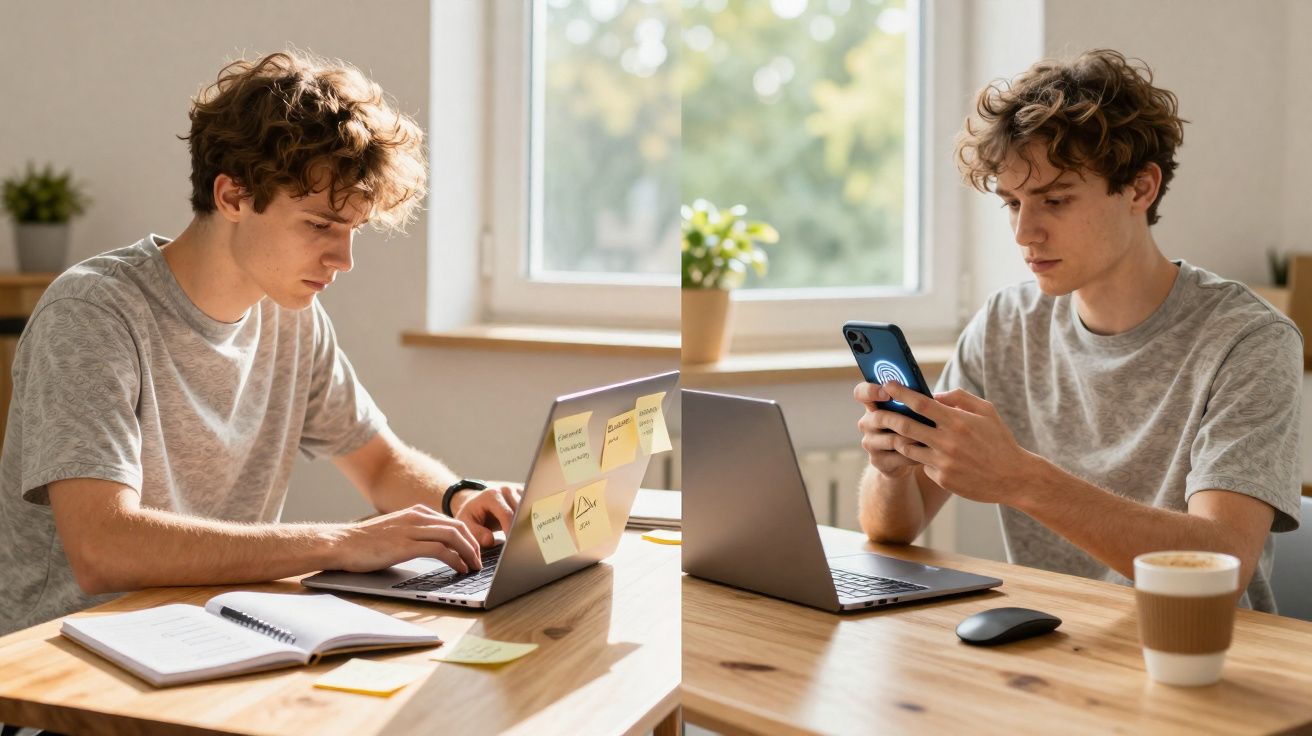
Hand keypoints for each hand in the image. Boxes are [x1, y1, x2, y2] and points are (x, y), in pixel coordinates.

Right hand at [336, 505, 481, 573]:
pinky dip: (455, 560)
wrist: (342, 543)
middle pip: (458, 527)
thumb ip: (416, 533)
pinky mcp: (406, 545)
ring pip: (454, 536)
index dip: (469, 536)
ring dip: (468, 553)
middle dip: (474, 545)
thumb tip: (437, 547)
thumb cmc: (366, 542)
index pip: (452, 522)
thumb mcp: (397, 530)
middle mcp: (417, 517)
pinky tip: (459, 569)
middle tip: (479, 561)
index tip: (475, 551)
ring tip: (473, 567)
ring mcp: (412, 530)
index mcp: (416, 512)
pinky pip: (440, 550)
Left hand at [453, 485, 522, 547]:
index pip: (507, 514)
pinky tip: (526, 531)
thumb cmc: (471, 515)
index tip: (512, 544)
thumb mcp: (466, 523)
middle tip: (518, 544)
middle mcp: (506, 490)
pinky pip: (531, 510)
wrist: (477, 504)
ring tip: (521, 539)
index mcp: (491, 495)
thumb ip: (476, 533)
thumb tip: (490, 540)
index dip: (510, 530)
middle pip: (520, 512)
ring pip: (528, 511)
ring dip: (525, 525)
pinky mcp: (523, 497)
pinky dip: (529, 521)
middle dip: (519, 528)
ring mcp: (516, 492)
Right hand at [853, 381, 921, 478]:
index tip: (887, 393)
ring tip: (930, 439)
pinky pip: (899, 456)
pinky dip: (915, 455)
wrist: (906, 457)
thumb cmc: (913, 426)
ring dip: (913, 439)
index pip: (861, 392)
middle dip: (903, 420)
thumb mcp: (911, 411)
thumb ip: (914, 401)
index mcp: (872, 405)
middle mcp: (866, 423)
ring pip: (892, 440)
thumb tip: (932, 397)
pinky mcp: (877, 461)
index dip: (871, 391)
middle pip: (879, 418)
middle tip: (923, 422)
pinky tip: (927, 453)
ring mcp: (869, 443)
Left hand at [878, 381, 1036, 503]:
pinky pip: (922, 465)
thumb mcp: (986, 411)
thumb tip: (933, 394)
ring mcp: (943, 463)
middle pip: (906, 426)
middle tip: (877, 411)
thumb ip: (959, 398)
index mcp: (958, 421)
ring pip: (908, 448)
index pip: (920, 404)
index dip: (900, 393)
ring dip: (900, 439)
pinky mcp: (942, 479)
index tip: (887, 384)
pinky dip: (922, 458)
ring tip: (897, 432)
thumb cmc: (999, 440)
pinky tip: (928, 455)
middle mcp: (948, 442)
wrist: (1014, 478)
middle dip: (887, 416)